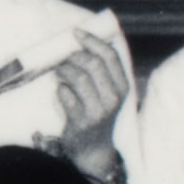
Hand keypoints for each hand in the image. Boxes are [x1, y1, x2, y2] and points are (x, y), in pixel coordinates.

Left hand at [51, 30, 134, 149]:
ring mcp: (98, 111)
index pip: (110, 55)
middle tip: (63, 56)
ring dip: (64, 70)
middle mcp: (114, 97)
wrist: (94, 151)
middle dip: (74, 55)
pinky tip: (62, 91)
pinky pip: (66, 96)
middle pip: (93, 64)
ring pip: (78, 78)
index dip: (91, 40)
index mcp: (123, 86)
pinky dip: (60, 90)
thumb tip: (84, 42)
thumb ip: (103, 71)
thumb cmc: (99, 114)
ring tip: (59, 71)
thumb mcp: (109, 93)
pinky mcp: (81, 121)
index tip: (75, 32)